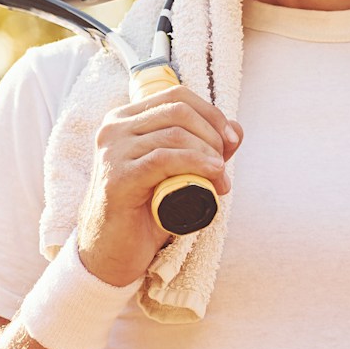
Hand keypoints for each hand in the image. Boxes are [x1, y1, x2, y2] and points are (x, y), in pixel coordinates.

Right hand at [75, 85, 240, 286]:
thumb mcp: (178, 174)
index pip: (176, 96)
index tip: (230, 141)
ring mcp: (112, 151)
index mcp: (125, 119)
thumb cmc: (145, 211)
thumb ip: (205, 149)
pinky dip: (195, 163)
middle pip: (178, 111)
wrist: (113, 251)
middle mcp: (114, 129)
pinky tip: (212, 174)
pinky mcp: (117, 177)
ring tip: (220, 182)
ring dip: (208, 156)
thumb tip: (236, 129)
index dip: (210, 113)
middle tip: (224, 168)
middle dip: (212, 136)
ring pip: (175, 134)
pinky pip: (163, 159)